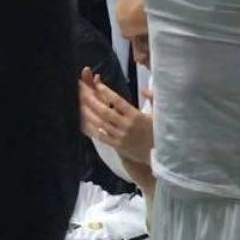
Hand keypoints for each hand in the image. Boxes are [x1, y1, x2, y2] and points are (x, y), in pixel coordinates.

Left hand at [79, 69, 157, 195]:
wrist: (160, 155)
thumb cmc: (159, 131)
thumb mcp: (160, 113)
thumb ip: (153, 98)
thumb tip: (144, 89)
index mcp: (136, 116)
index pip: (118, 101)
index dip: (106, 92)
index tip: (97, 84)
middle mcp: (126, 126)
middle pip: (105, 112)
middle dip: (92, 101)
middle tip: (82, 91)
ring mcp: (120, 136)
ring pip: (100, 124)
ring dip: (88, 113)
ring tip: (79, 104)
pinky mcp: (117, 145)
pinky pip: (101, 136)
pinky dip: (91, 128)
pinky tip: (83, 121)